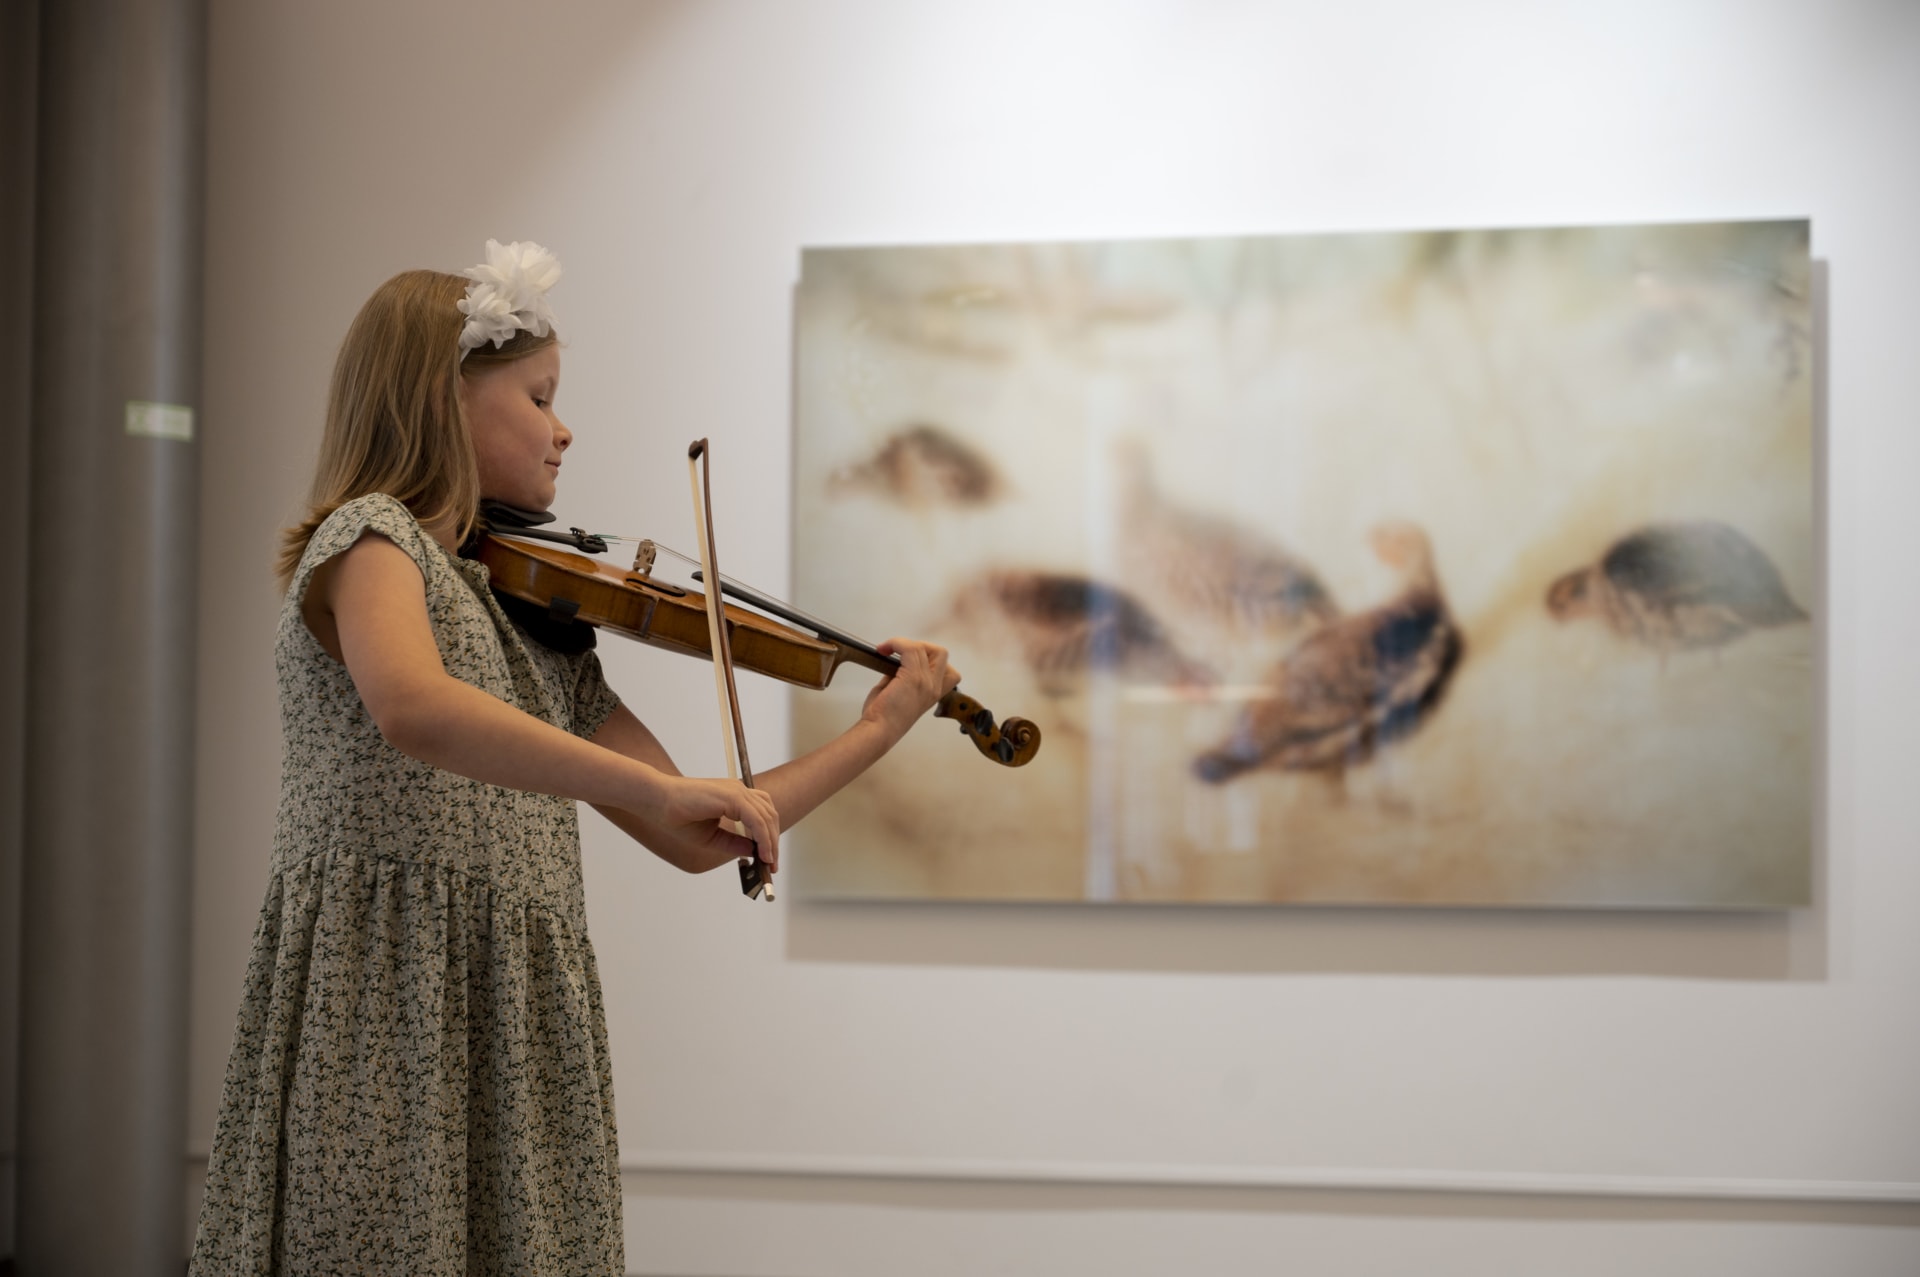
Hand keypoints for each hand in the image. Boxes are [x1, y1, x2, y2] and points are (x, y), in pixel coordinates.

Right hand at [660, 776, 779, 870]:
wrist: (658, 801)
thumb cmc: (679, 816)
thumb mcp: (712, 837)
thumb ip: (733, 842)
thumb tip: (755, 852)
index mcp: (734, 797)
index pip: (762, 814)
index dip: (769, 836)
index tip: (769, 859)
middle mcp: (739, 791)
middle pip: (769, 815)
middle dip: (773, 842)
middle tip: (772, 866)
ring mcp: (736, 791)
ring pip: (766, 816)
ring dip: (771, 841)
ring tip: (768, 862)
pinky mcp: (732, 796)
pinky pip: (756, 818)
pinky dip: (763, 837)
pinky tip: (762, 853)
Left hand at [861, 637, 961, 741]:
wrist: (878, 730)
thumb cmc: (883, 718)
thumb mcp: (900, 694)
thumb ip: (902, 676)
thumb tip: (894, 660)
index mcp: (933, 694)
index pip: (949, 670)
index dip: (930, 658)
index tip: (910, 660)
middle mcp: (934, 687)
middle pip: (941, 653)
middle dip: (921, 646)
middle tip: (901, 652)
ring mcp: (926, 682)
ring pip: (923, 647)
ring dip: (902, 643)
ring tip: (887, 650)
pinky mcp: (913, 677)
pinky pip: (909, 648)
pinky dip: (895, 643)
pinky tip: (883, 650)